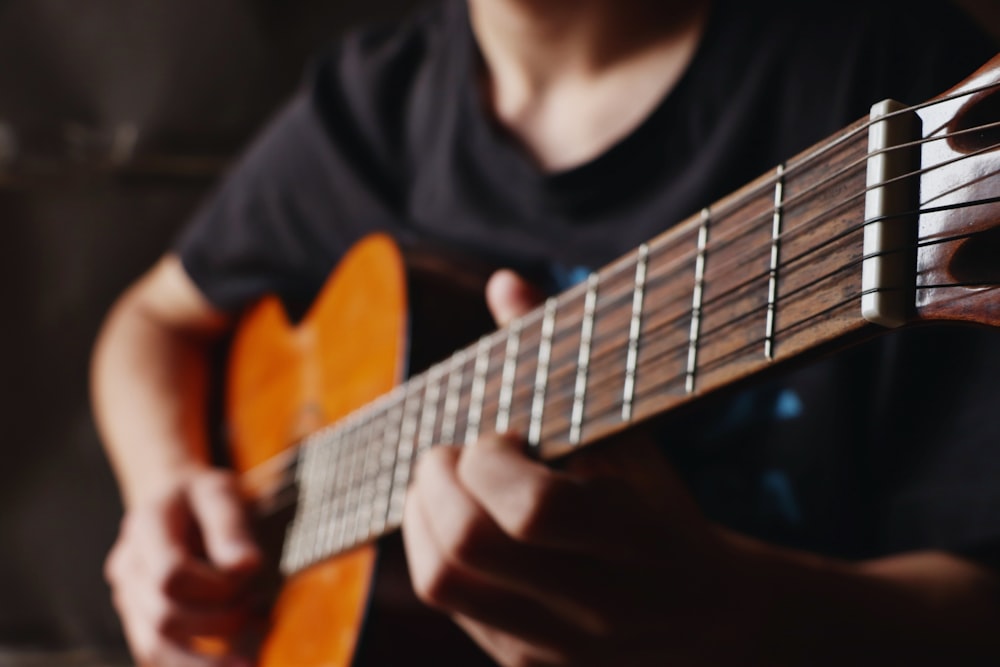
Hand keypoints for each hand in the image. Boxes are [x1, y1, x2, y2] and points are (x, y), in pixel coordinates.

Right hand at [105, 467, 261, 666]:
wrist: (171, 497)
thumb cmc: (202, 494)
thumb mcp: (222, 491)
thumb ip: (231, 527)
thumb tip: (247, 568)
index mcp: (146, 525)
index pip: (170, 575)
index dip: (215, 587)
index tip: (252, 575)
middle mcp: (128, 565)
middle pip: (164, 616)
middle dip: (218, 622)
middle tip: (257, 611)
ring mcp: (126, 596)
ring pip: (154, 648)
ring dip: (205, 662)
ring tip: (248, 663)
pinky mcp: (137, 618)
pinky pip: (155, 656)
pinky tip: (227, 666)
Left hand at [401, 270, 762, 665]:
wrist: (712, 625)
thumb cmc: (664, 515)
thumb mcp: (631, 437)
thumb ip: (564, 360)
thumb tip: (502, 282)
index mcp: (636, 543)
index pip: (532, 508)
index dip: (493, 458)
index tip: (505, 436)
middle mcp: (596, 608)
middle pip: (467, 546)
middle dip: (438, 481)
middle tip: (452, 454)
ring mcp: (555, 649)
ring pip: (442, 581)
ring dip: (420, 516)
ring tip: (443, 484)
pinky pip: (448, 606)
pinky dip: (432, 550)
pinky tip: (455, 522)